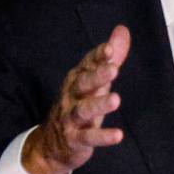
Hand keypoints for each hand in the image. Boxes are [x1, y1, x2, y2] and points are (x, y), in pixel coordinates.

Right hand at [21, 25, 130, 173]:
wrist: (51, 144)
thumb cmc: (78, 105)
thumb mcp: (94, 81)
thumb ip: (109, 58)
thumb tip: (122, 29)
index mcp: (77, 80)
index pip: (87, 64)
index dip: (98, 57)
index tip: (110, 49)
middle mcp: (72, 96)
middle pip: (83, 83)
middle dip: (98, 76)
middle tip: (114, 69)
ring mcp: (71, 118)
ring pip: (84, 110)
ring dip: (99, 105)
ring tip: (116, 100)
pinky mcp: (75, 139)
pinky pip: (88, 137)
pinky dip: (103, 137)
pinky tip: (118, 135)